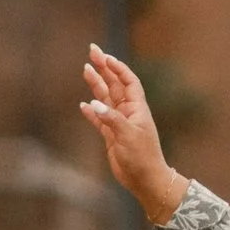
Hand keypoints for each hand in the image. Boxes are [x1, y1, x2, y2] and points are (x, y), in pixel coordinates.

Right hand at [80, 46, 190, 224]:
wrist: (145, 180)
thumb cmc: (142, 158)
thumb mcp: (128, 136)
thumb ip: (111, 119)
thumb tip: (93, 104)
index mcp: (137, 109)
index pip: (127, 81)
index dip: (117, 68)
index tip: (105, 56)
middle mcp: (128, 112)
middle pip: (114, 85)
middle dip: (104, 67)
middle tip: (92, 50)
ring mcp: (119, 123)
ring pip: (105, 99)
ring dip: (96, 84)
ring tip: (85, 69)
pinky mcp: (112, 136)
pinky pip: (99, 119)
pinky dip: (91, 111)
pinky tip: (84, 105)